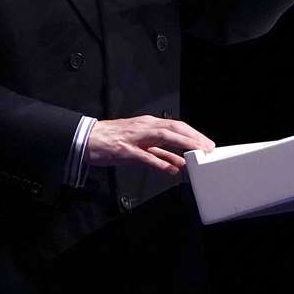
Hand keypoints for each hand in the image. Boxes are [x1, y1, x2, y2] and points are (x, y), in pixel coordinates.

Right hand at [86, 115, 214, 176]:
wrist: (86, 139)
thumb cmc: (112, 141)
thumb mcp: (140, 145)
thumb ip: (159, 154)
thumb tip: (178, 163)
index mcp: (148, 124)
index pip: (176, 126)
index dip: (193, 134)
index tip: (206, 143)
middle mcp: (144, 127)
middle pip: (174, 128)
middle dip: (193, 138)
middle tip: (207, 148)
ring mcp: (134, 138)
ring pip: (163, 137)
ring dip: (182, 144)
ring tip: (196, 153)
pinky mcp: (125, 150)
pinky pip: (145, 156)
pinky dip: (160, 161)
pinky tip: (171, 168)